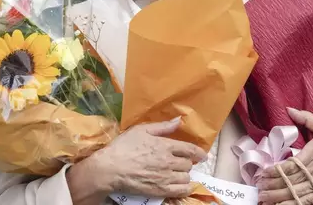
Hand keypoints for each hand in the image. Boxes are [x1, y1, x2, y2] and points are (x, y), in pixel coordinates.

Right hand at [67, 118, 206, 203]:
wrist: (110, 169)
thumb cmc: (123, 147)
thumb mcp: (141, 130)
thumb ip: (162, 127)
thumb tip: (178, 121)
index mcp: (165, 145)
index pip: (190, 149)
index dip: (199, 153)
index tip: (202, 155)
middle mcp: (169, 161)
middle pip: (188, 164)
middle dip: (186, 162)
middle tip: (180, 162)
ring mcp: (165, 177)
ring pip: (186, 177)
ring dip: (184, 175)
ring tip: (177, 173)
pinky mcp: (160, 190)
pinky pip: (181, 191)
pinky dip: (185, 188)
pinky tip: (181, 186)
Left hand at [256, 109, 312, 204]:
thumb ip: (306, 119)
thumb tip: (289, 109)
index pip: (290, 165)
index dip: (274, 172)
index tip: (262, 174)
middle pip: (290, 181)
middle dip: (272, 186)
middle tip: (259, 189)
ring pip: (297, 193)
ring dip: (279, 197)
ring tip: (265, 199)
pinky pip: (307, 200)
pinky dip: (294, 204)